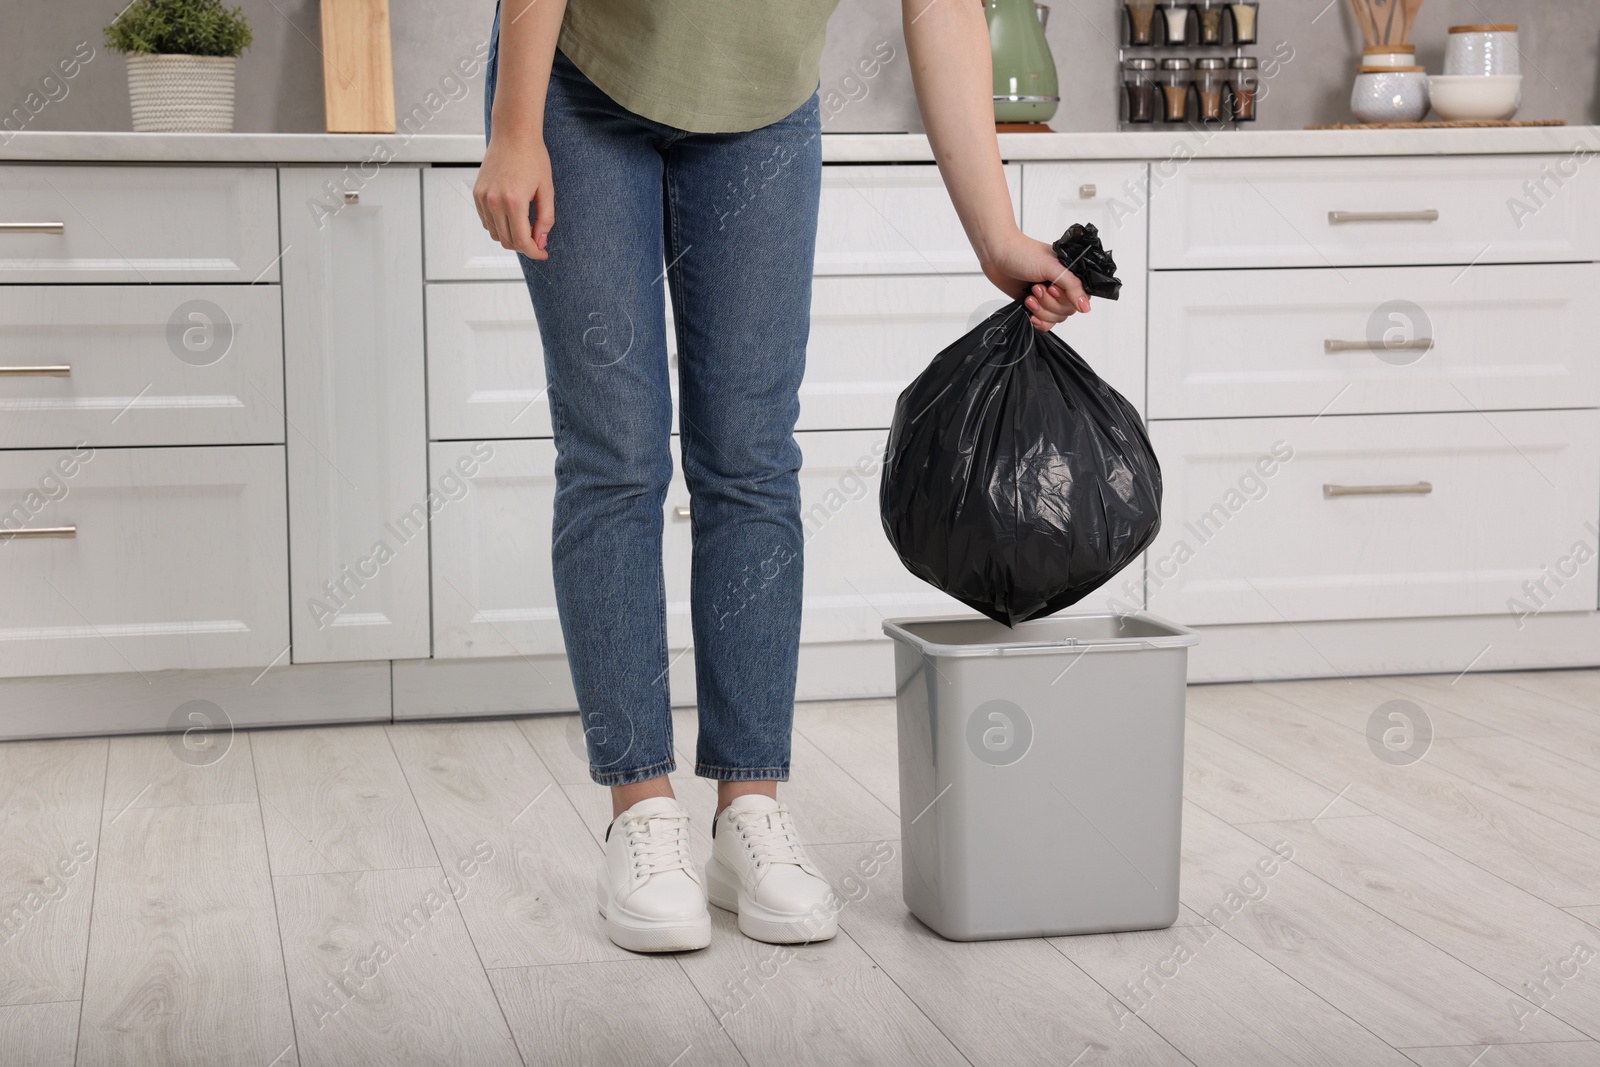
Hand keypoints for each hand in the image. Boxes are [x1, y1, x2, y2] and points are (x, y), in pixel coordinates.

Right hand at [473, 136, 553, 259]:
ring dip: (511, 236)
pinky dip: (499, 225)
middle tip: (537, 240)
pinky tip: (512, 217)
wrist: (513, 134)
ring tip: (526, 226)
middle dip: (524, 245)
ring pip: (495, 234)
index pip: (521, 241)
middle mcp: (494, 202)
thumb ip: (545, 219)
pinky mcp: (477, 193)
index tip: (543, 253)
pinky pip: (486, 221)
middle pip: (507, 240)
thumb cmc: (533, 158)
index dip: (534, 252)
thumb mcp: (546, 190)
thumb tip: (540, 242)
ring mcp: (483, 198)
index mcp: (514, 202)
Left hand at [979, 230, 1090, 331]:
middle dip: (1049, 304)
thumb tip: (1086, 307)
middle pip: (1066, 311)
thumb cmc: (1022, 253)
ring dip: (1041, 310)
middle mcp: (1060, 286)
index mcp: (1070, 274)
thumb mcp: (1052, 267)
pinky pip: (1044, 322)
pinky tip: (1029, 312)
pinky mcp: (1034, 304)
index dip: (1065, 299)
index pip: (1080, 298)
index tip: (1051, 289)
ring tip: (1029, 295)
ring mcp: (1047, 297)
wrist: (996, 254)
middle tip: (1036, 288)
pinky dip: (1038, 320)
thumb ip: (1072, 286)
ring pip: (1055, 318)